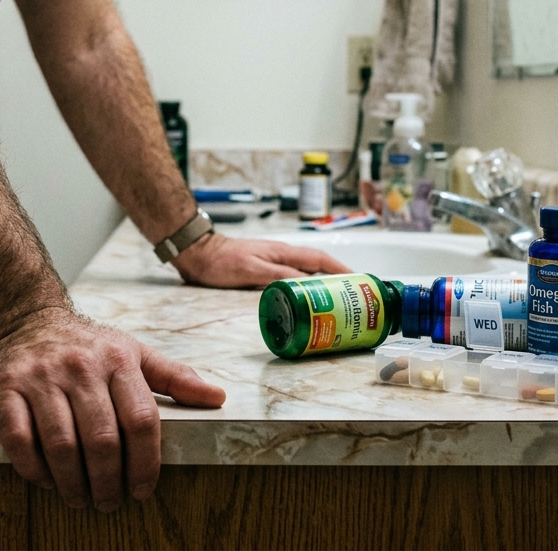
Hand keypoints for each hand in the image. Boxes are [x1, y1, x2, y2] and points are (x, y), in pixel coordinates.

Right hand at [0, 307, 225, 510]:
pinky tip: (46, 480)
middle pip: (102, 439)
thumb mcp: (134, 353)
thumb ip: (175, 377)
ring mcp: (40, 376)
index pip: (141, 420)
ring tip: (80, 497)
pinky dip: (34, 468)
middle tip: (109, 502)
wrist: (26, 318)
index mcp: (118, 359)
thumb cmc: (87, 345)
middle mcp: (80, 366)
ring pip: (61, 444)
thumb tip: (217, 397)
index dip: (146, 463)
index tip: (143, 489)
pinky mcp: (5, 387)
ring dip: (73, 482)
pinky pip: (19, 439)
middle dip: (109, 482)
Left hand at [172, 233, 350, 288]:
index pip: (320, 259)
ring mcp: (275, 263)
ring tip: (336, 304)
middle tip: (353, 298)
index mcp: (283, 252)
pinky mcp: (266, 272)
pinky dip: (305, 291)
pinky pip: (294, 281)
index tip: (358, 280)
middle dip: (338, 280)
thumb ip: (277, 275)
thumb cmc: (221, 261)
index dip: (341, 269)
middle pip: (318, 267)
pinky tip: (307, 304)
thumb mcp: (251, 269)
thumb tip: (304, 283)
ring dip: (323, 287)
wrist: (198, 254)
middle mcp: (283, 256)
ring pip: (307, 275)